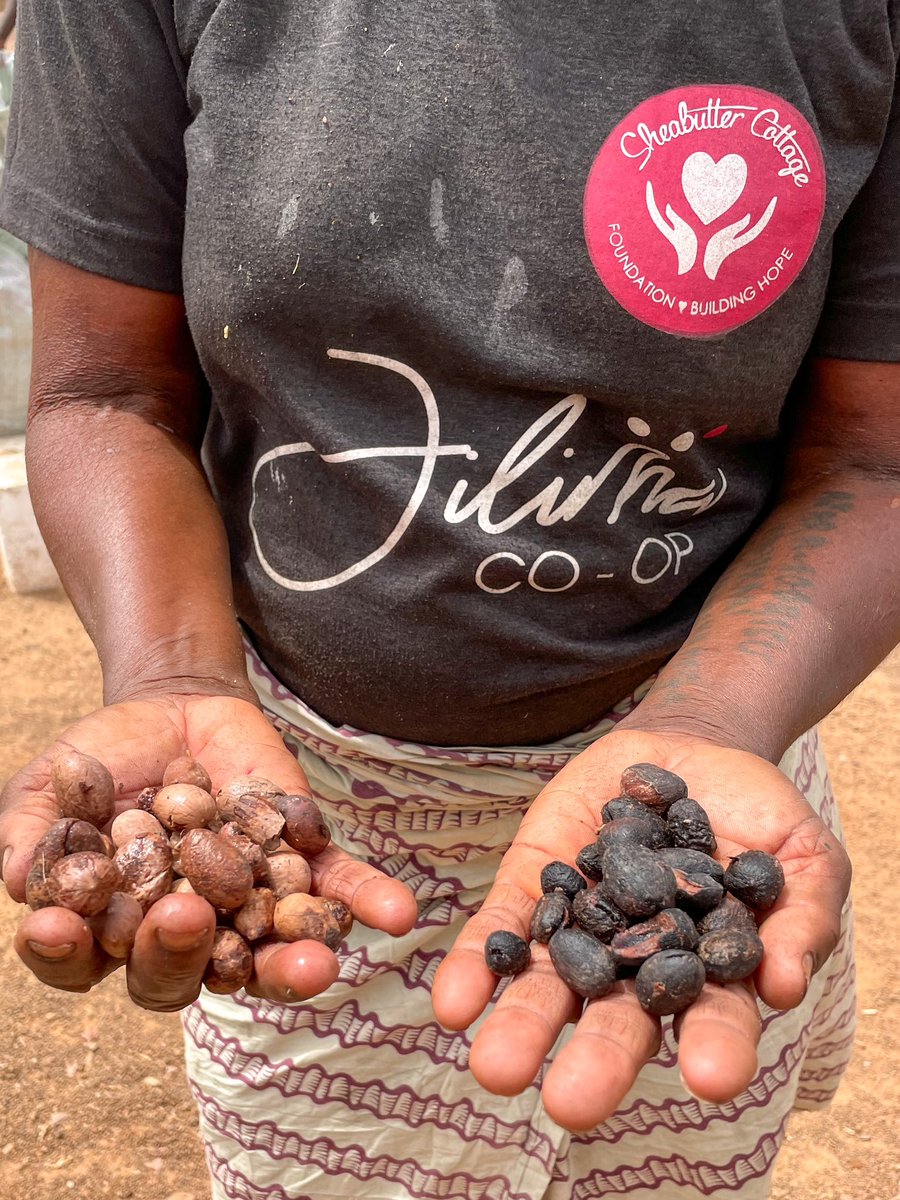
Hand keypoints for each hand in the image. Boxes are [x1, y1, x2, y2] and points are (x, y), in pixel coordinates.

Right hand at [1, 693, 416, 1009]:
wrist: (174, 707)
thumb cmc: (104, 760)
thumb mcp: (53, 788)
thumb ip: (31, 834)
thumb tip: (21, 887)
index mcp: (110, 928)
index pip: (84, 961)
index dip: (69, 952)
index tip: (61, 927)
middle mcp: (180, 932)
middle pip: (178, 971)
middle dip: (181, 952)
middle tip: (184, 918)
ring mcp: (243, 905)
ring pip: (263, 953)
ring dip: (290, 963)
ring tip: (315, 965)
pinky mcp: (297, 865)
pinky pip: (333, 891)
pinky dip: (365, 902)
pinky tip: (395, 915)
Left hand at [432, 727, 849, 1130]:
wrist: (690, 749)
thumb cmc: (756, 814)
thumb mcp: (802, 853)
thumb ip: (802, 915)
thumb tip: (783, 985)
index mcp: (707, 974)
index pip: (713, 1019)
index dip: (717, 1047)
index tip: (714, 1079)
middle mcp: (637, 967)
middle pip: (618, 1021)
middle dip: (596, 1062)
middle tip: (569, 1105)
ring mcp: (582, 928)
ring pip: (549, 988)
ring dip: (522, 1027)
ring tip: (496, 1067)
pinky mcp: (535, 886)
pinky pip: (502, 930)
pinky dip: (477, 964)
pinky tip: (454, 1001)